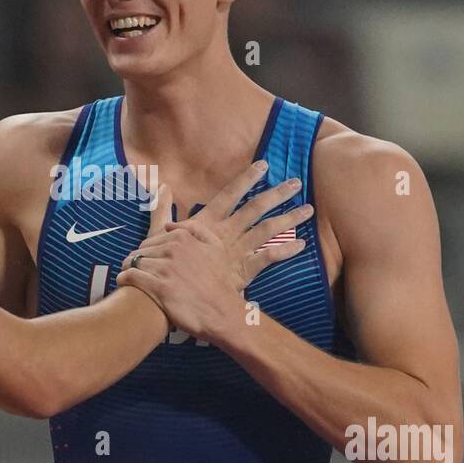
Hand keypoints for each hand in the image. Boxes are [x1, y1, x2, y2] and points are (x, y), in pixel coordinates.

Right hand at [115, 160, 311, 342]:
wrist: (162, 297)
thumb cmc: (157, 268)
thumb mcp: (156, 236)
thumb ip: (162, 211)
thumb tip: (162, 187)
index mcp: (205, 223)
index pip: (228, 194)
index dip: (246, 179)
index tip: (263, 165)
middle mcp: (224, 233)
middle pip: (255, 207)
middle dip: (277, 193)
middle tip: (295, 182)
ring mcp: (235, 252)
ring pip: (267, 229)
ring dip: (289, 218)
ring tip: (307, 209)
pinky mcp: (241, 272)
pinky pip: (268, 258)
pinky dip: (286, 251)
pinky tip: (301, 245)